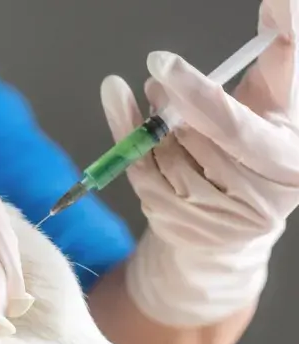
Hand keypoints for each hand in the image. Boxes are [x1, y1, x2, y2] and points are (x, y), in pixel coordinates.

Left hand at [99, 0, 298, 326]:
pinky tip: (125, 114)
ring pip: (168, 160)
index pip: (235, 128)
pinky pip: (142, 177)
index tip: (160, 62)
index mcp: (288, 163)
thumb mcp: (279, 99)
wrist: (237, 217)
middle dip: (173, 103)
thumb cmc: (262, 142)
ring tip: (153, 94)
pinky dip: (128, 142)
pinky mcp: (179, 227)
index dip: (196, 93)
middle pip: (198, 143)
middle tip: (157, 74)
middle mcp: (256, 199)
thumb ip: (283, 50)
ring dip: (152, 122)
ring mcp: (213, 220)